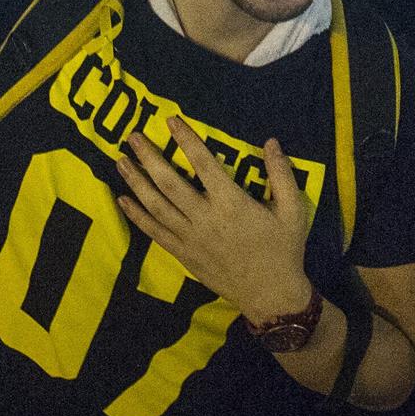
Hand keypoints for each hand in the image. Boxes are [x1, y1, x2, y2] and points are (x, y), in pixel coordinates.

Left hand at [113, 118, 315, 323]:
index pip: (203, 163)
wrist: (271, 295)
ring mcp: (191, 238)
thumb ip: (282, 174)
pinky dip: (137, 216)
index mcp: (231, 203)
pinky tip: (123, 200)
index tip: (171, 120)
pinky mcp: (184, 255)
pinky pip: (155, 232)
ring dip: (136, 182)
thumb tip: (271, 142)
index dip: (186, 139)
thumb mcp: (293, 211)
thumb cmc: (284, 249)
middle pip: (169, 182)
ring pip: (156, 206)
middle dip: (148, 157)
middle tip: (132, 137)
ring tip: (120, 161)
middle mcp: (205, 218)